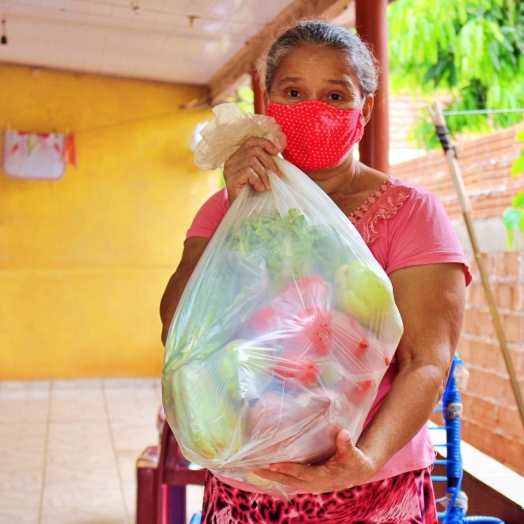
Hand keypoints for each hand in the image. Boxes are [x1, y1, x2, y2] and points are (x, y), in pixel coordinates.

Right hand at [223, 136, 281, 203]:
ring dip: (264, 174)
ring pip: (252, 161)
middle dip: (269, 162)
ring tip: (267, 185)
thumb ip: (263, 162)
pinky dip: (258, 181)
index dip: (265, 143)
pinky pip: (249, 172)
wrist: (241, 209)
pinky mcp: (230, 178)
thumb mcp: (259, 173)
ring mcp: (229, 169)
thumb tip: (277, 153)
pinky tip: (259, 188)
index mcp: (238, 156)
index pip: (251, 141)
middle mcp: (231, 160)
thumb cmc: (252, 191)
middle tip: (277, 174)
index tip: (277, 152)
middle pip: (254, 151)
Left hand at [252, 430, 377, 494]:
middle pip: (288, 480)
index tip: (272, 463)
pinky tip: (266, 467)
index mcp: (323, 478)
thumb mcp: (352, 453)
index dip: (287, 468)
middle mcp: (313, 484)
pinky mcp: (307, 480)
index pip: (301, 473)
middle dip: (270, 474)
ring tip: (253, 468)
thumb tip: (344, 433)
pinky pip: (289, 478)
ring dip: (270, 475)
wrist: (357, 472)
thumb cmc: (354, 460)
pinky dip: (278, 473)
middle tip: (252, 467)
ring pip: (286, 480)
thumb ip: (346, 444)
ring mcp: (309, 484)